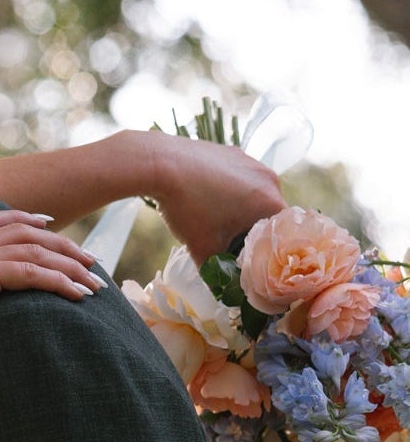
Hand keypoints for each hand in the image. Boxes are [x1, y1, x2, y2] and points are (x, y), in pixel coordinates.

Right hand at [0, 210, 101, 379]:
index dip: (21, 218)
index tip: (48, 224)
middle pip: (21, 231)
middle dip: (60, 243)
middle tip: (88, 259)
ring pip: (33, 250)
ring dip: (69, 265)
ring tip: (94, 283)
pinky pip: (31, 272)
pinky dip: (59, 281)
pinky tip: (78, 294)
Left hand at [147, 132, 283, 261]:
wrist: (162, 164)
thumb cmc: (189, 208)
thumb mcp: (203, 248)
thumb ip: (216, 273)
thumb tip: (220, 290)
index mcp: (271, 203)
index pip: (279, 235)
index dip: (263, 251)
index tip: (246, 260)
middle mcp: (270, 179)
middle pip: (266, 215)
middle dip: (249, 231)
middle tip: (226, 244)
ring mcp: (252, 161)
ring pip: (252, 195)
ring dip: (237, 210)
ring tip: (211, 220)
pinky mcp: (233, 152)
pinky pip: (237, 178)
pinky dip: (226, 191)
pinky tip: (203, 198)